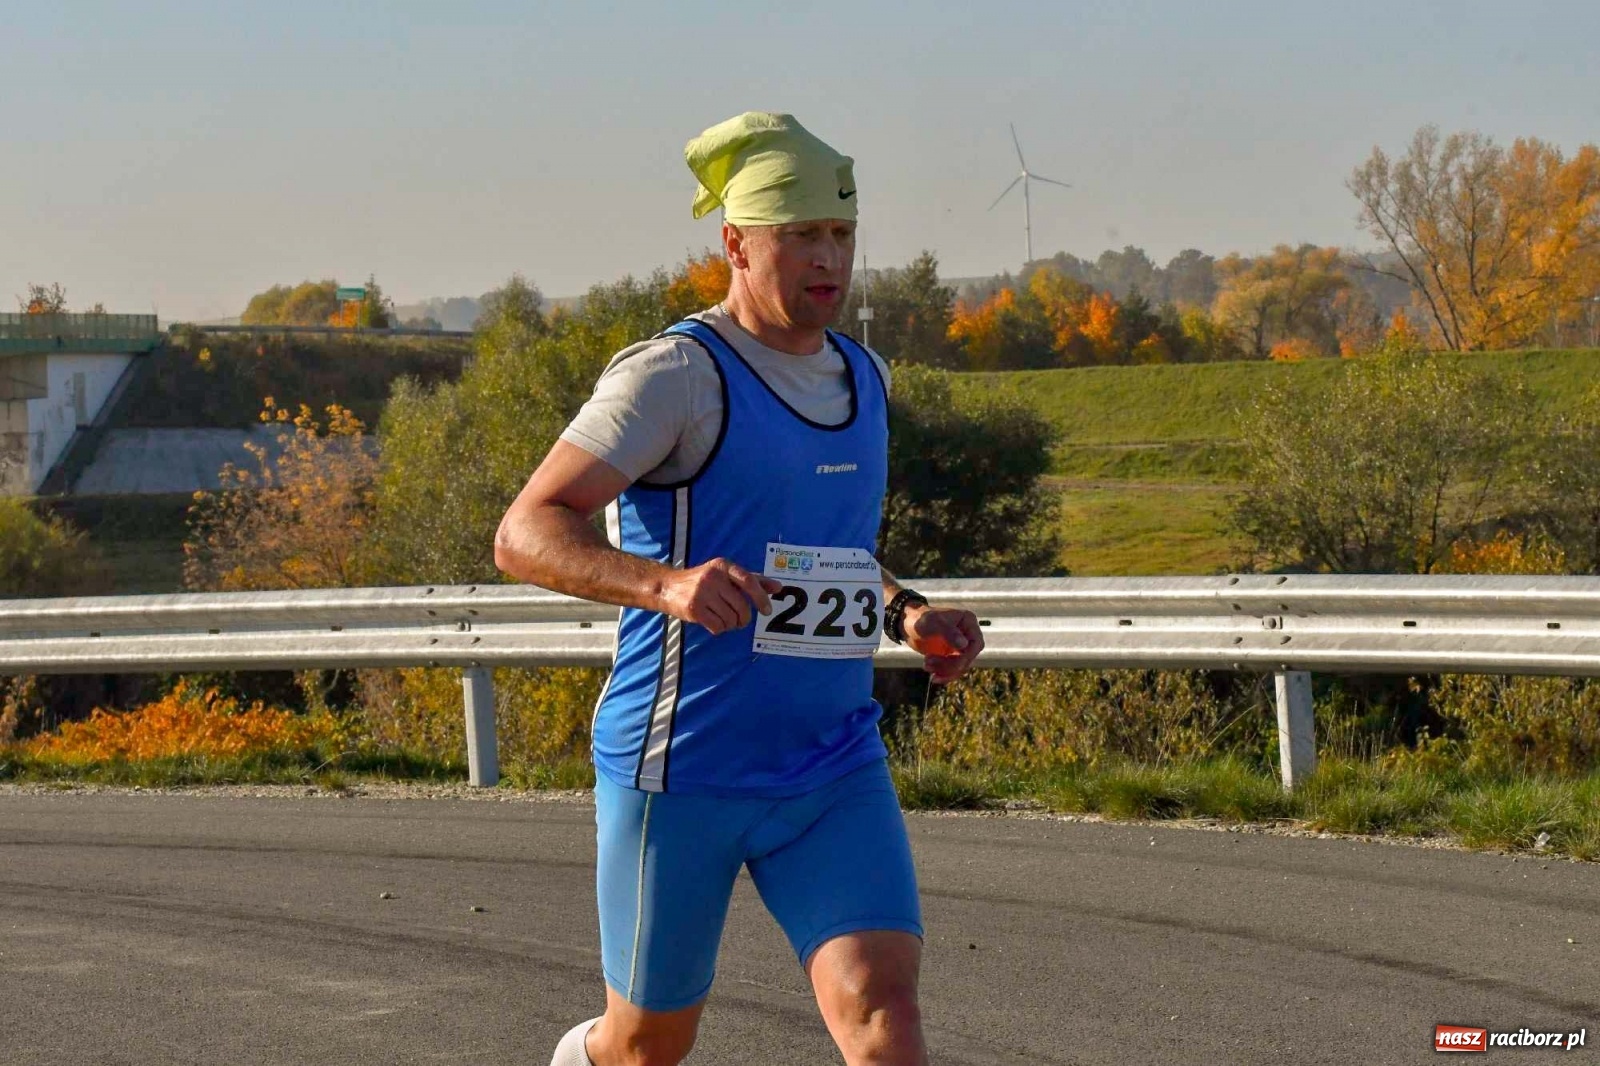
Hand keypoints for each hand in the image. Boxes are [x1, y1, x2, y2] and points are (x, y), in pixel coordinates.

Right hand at [659, 558, 781, 634]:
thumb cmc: (703, 581)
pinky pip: (718, 627)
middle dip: (744, 618)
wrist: (668, 587)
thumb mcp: (726, 574)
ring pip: (731, 619)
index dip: (761, 598)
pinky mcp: (694, 608)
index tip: (767, 610)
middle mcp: (713, 577)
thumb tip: (778, 588)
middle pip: (742, 606)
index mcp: (723, 565)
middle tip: (740, 620)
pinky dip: (719, 628)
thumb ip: (753, 580)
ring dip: (730, 624)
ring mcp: (702, 592)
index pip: (749, 581)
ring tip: (723, 618)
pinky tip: (713, 622)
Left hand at [904, 605, 983, 683]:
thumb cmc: (920, 618)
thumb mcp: (932, 622)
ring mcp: (961, 646)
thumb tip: (964, 645)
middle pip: (968, 658)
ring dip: (945, 671)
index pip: (976, 644)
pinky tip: (933, 676)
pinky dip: (944, 675)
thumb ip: (948, 632)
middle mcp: (968, 634)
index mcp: (968, 622)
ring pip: (961, 667)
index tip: (947, 658)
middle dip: (950, 665)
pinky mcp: (952, 655)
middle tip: (927, 662)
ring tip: (926, 666)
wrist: (907, 623)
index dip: (965, 656)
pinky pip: (954, 670)